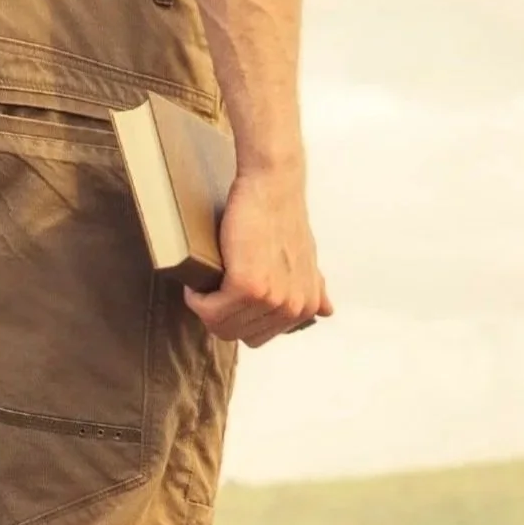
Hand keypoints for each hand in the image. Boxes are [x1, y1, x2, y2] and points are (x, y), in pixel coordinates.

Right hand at [185, 164, 332, 347]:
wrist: (273, 187)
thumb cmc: (282, 218)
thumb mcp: (306, 259)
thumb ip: (314, 288)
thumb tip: (326, 311)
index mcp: (305, 307)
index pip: (255, 338)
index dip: (236, 317)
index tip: (228, 294)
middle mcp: (292, 308)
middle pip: (236, 335)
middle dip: (218, 314)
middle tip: (214, 286)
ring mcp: (272, 299)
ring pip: (221, 325)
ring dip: (205, 305)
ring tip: (208, 280)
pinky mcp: (247, 287)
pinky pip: (210, 311)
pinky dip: (197, 298)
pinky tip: (199, 282)